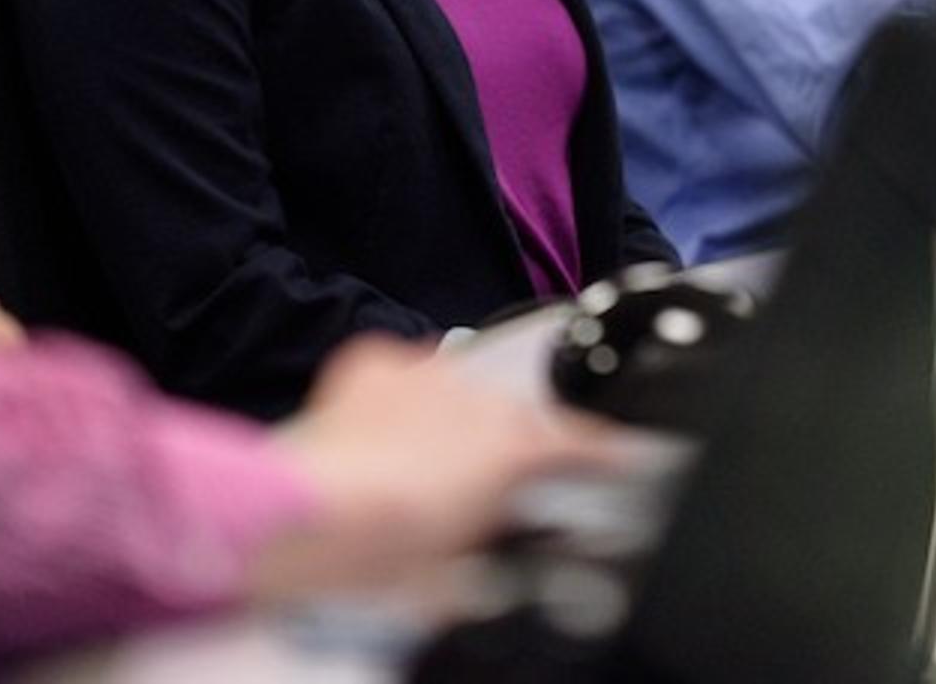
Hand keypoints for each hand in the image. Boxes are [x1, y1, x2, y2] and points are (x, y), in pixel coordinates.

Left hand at [256, 337, 622, 596]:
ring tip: (418, 460)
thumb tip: (494, 558)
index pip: (578, 442)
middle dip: (501, 447)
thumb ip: (495, 545)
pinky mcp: (379, 364)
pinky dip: (401, 394)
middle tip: (471, 487)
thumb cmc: (385, 550)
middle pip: (512, 417)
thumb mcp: (461, 571)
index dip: (604, 452)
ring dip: (449, 420)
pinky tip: (384, 427)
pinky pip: (404, 371)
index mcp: (515, 447)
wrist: (318, 516)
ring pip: (457, 391)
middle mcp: (482, 400)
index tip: (617, 456)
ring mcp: (429, 375)